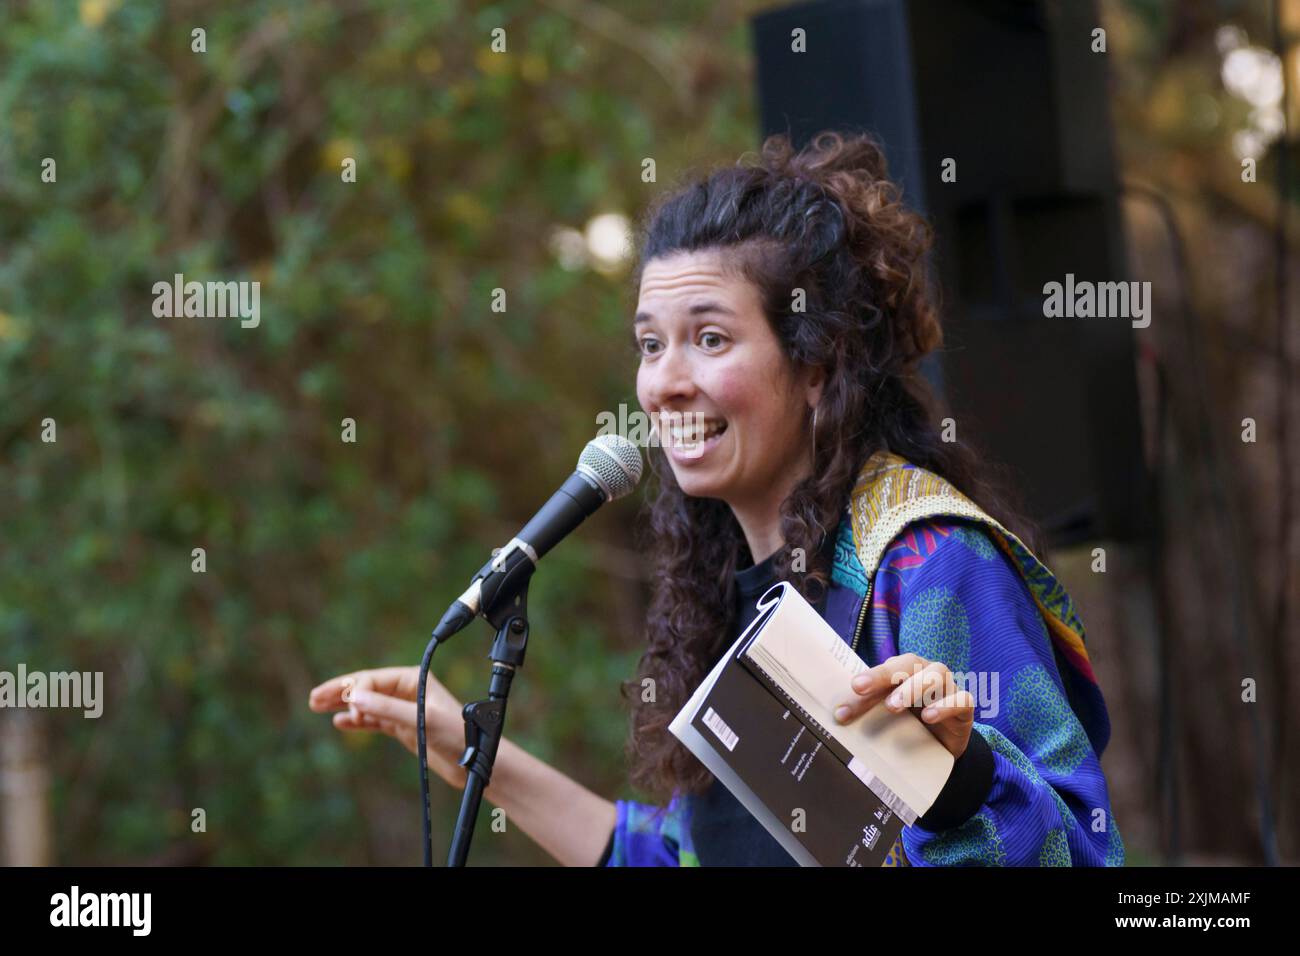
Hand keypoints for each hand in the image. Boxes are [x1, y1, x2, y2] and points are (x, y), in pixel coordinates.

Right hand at [308, 666, 468, 789]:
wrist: (474, 760)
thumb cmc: (457, 734)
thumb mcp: (421, 719)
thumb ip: (388, 708)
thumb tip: (354, 696)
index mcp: (413, 679)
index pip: (374, 679)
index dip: (355, 690)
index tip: (345, 708)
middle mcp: (407, 691)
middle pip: (366, 686)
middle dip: (340, 691)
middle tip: (313, 698)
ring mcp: (403, 709)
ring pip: (367, 703)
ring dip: (344, 705)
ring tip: (317, 706)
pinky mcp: (403, 727)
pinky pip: (374, 720)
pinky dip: (357, 720)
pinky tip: (341, 722)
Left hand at [833, 653, 974, 759]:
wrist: (944, 747)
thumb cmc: (912, 724)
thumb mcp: (888, 717)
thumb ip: (868, 711)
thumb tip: (838, 715)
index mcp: (906, 671)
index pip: (885, 669)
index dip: (869, 678)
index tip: (852, 687)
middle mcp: (927, 672)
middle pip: (908, 663)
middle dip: (883, 674)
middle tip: (861, 688)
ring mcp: (949, 687)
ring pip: (936, 675)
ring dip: (913, 687)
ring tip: (893, 706)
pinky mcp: (965, 706)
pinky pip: (961, 699)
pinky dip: (945, 706)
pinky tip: (929, 717)